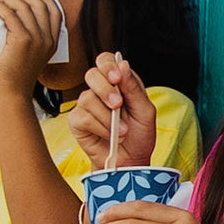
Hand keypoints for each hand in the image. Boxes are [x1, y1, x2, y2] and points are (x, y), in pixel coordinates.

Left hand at [0, 0, 60, 97]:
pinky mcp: (22, 40)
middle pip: (38, 4)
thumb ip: (31, 42)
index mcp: (52, 41)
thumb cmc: (15, 77)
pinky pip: (10, 14)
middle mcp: (47, 38)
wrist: (11, 93)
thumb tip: (12, 21)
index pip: (54, 10)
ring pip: (23, 6)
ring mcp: (36, 39)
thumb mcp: (31, 56)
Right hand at [69, 53, 155, 168]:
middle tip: (118, 105)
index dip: (108, 65)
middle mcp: (100, 91)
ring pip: (88, 98)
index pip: (105, 61)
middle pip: (92, 74)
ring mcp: (86, 105)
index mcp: (117, 83)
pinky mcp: (77, 121)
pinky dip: (100, 127)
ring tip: (122, 130)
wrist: (131, 162)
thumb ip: (134, 88)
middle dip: (106, 89)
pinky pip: (84, 117)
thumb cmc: (139, 136)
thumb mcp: (145, 111)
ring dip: (108, 117)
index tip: (117, 78)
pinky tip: (110, 135)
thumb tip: (123, 65)